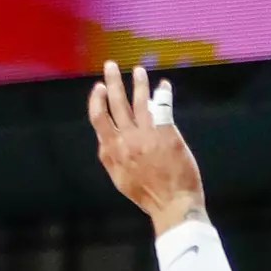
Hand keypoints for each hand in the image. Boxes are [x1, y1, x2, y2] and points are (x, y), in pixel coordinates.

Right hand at [87, 61, 204, 235]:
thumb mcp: (120, 179)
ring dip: (137, 83)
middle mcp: (127, 140)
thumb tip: (107, 141)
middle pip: (116, 104)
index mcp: (112, 151)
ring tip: (137, 70)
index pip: (99, 119)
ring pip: (139, 101)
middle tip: (110, 66)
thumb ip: (111, 158)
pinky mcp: (167, 134)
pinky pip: (163, 107)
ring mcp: (147, 135)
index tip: (99, 88)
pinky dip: (163, 93)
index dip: (97, 100)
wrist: (173, 204)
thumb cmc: (148, 195)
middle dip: (112, 82)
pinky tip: (163, 85)